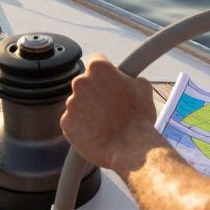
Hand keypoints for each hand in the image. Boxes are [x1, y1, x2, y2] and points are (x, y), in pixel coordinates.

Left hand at [61, 55, 161, 174]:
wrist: (131, 148)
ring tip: (105, 123)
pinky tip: (97, 133)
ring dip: (88, 110)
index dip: (105, 72)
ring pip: (78, 103)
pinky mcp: (66, 123)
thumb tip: (130, 80)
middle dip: (95, 92)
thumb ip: (131, 78)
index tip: (109, 81)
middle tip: (110, 106)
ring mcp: (71, 103)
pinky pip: (72, 121)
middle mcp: (80, 82)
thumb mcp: (143, 88)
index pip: (97, 61)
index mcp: (98, 68)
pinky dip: (81, 126)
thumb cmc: (139, 118)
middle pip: (85, 83)